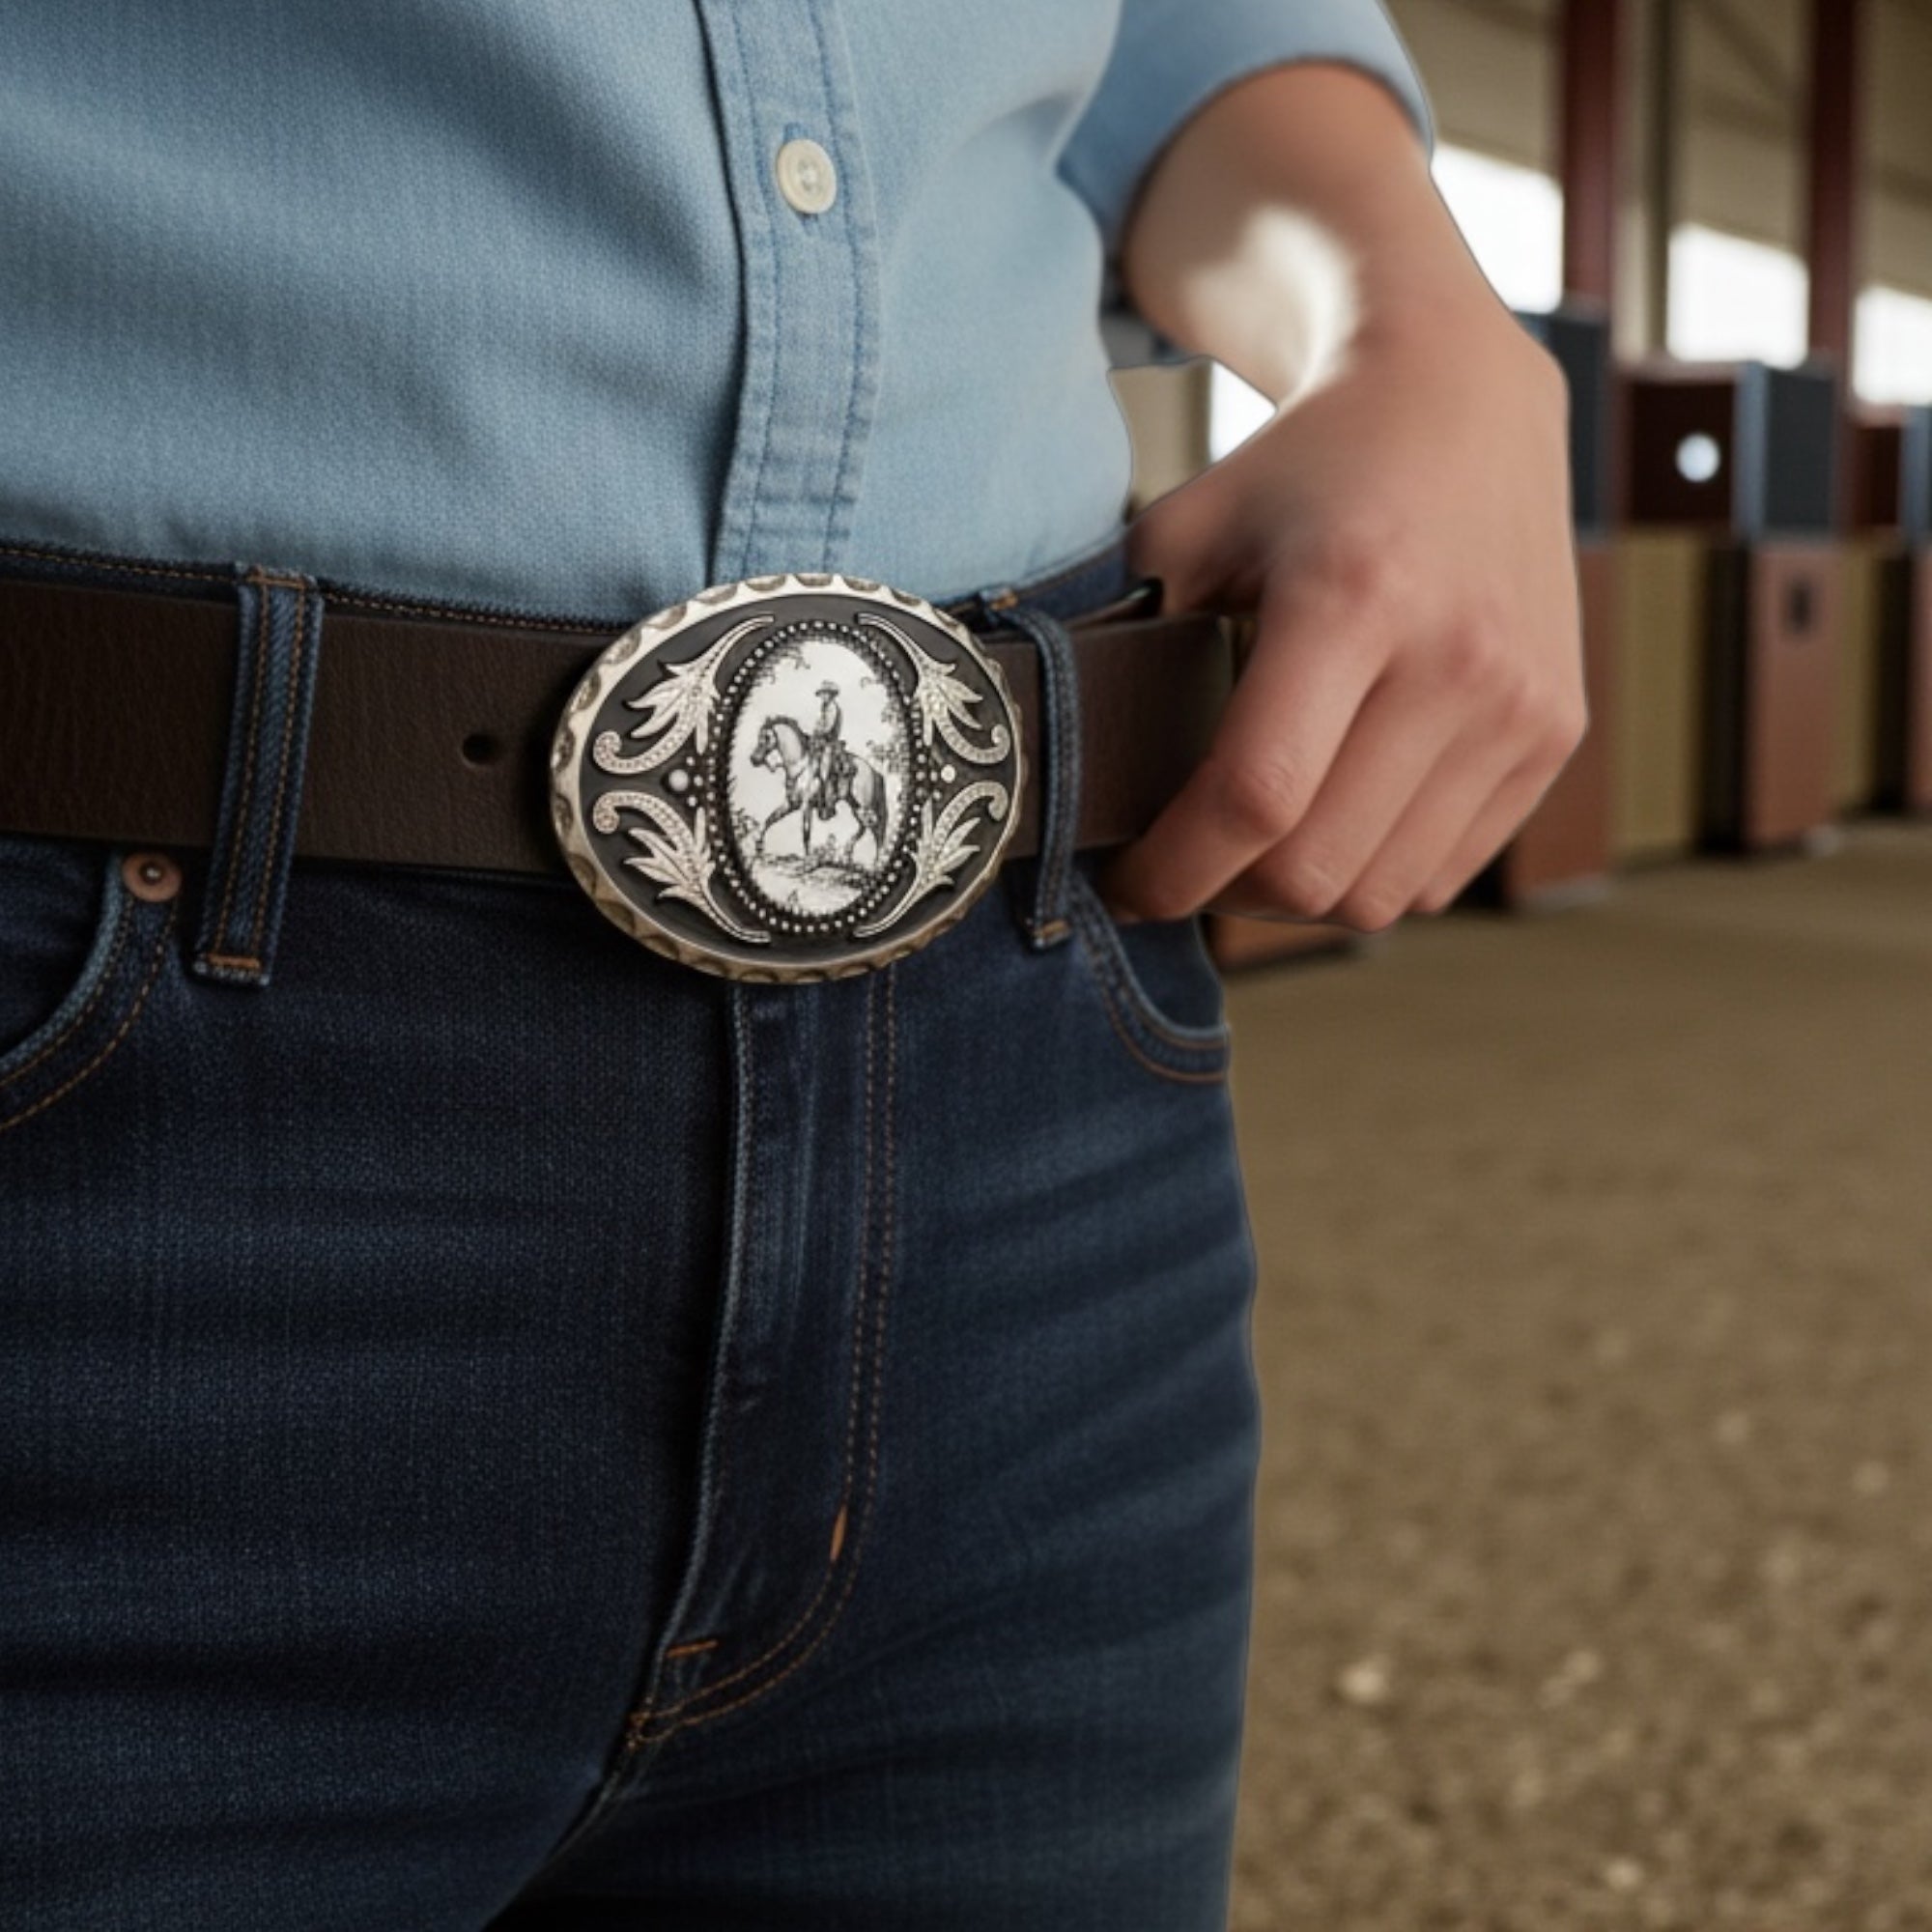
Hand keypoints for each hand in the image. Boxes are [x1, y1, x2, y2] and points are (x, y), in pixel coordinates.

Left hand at [1096, 63, 1587, 932]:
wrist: (1457, 397)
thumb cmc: (1301, 469)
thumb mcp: (1187, 532)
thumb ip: (1127, 648)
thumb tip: (1066, 777)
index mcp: (1353, 599)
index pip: (1254, 800)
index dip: (1173, 870)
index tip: (1124, 883)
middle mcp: (1457, 659)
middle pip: (1317, 872)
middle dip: (1223, 894)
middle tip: (1179, 866)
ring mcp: (1520, 704)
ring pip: (1382, 894)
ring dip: (1298, 899)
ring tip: (1251, 851)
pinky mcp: (1555, 732)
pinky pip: (1444, 873)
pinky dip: (1373, 875)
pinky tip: (1331, 824)